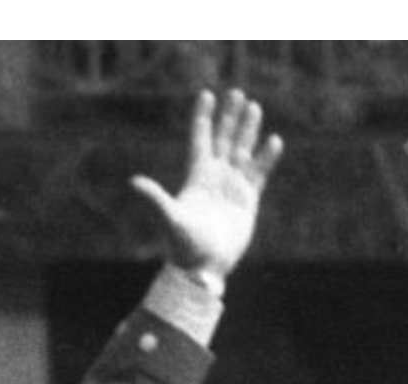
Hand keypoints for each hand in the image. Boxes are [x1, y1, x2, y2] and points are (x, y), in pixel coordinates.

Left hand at [130, 89, 281, 285]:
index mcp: (196, 175)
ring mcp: (232, 187)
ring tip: (255, 107)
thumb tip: (133, 182)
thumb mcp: (170, 218)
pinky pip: (259, 173)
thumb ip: (155, 198)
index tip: (207, 93)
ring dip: (248, 130)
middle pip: (223, 138)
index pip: (200, 137)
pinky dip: (266, 157)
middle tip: (237, 92)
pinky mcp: (247, 200)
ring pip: (242, 151)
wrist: (204, 268)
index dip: (203, 116)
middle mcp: (214, 176)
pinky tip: (274, 140)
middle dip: (229, 116)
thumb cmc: (184, 245)